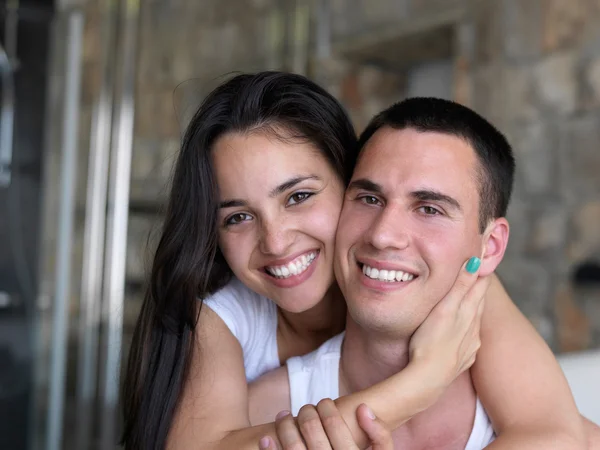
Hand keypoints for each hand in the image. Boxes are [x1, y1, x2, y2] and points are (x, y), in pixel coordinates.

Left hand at [259, 399, 391, 449]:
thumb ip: (380, 438)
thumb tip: (362, 409)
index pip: (334, 423)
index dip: (327, 407)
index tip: (325, 402)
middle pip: (310, 428)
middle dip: (306, 412)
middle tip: (306, 409)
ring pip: (292, 445)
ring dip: (284, 425)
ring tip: (284, 417)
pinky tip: (267, 439)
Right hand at [409, 257, 489, 392]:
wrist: (429, 378)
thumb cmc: (431, 341)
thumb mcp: (445, 309)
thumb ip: (460, 286)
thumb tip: (476, 262)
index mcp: (469, 311)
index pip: (480, 284)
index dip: (481, 269)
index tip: (482, 254)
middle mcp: (474, 327)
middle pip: (480, 301)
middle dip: (478, 286)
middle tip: (477, 270)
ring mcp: (471, 344)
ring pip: (476, 320)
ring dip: (474, 308)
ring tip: (469, 298)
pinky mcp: (465, 358)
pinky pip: (471, 339)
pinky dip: (468, 330)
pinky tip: (462, 332)